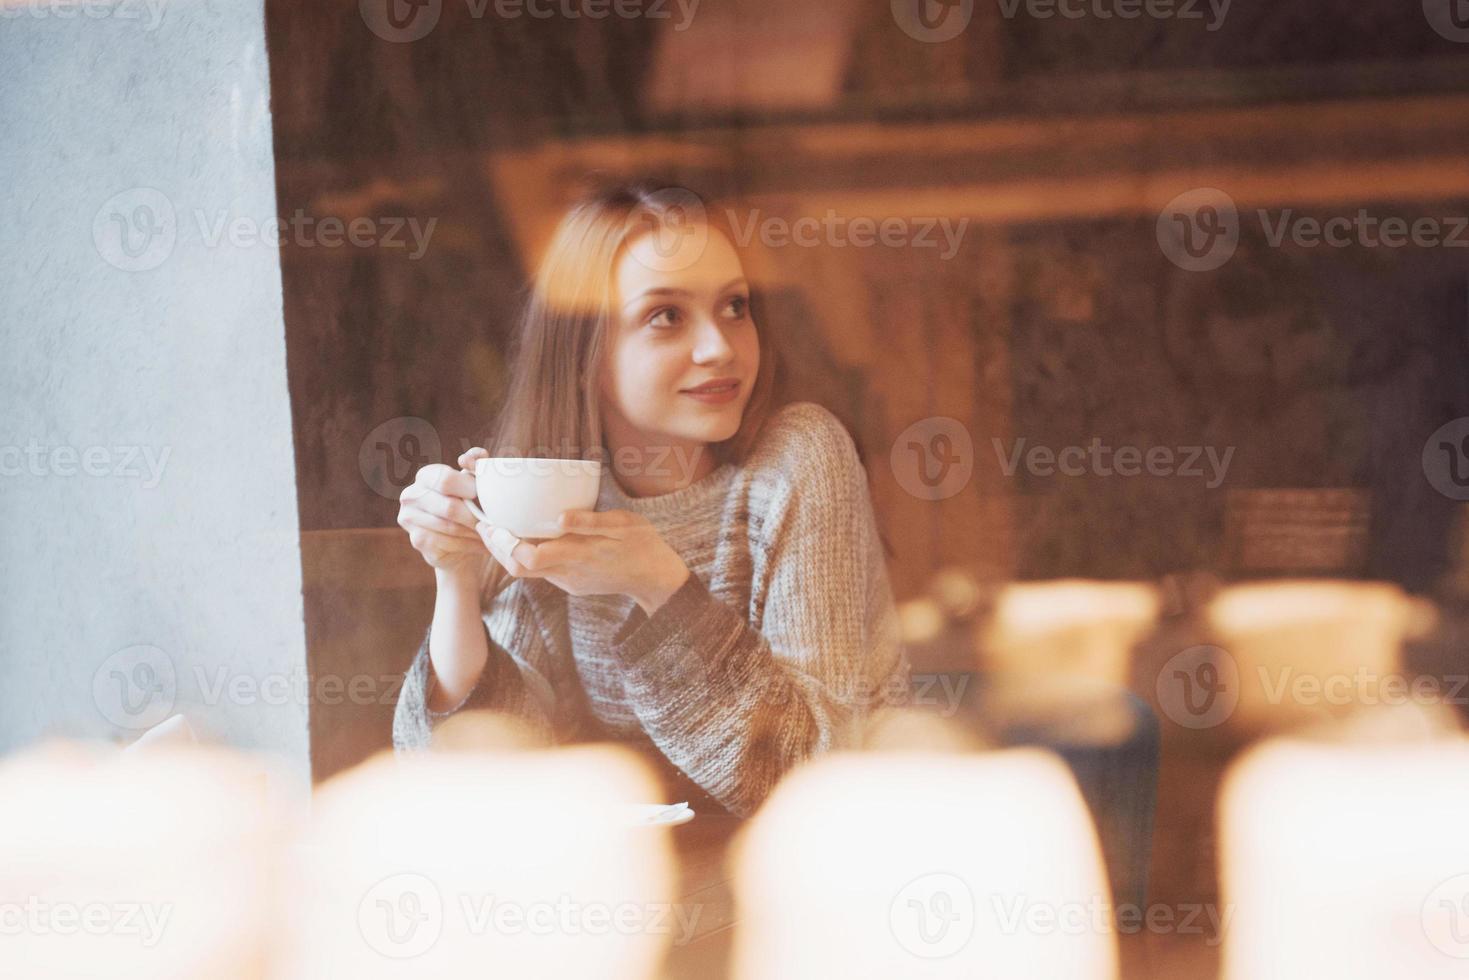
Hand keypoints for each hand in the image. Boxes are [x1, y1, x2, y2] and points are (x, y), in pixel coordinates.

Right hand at [398, 448, 490, 578]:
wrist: (459, 539)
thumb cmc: (468, 504)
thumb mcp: (475, 483)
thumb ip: (477, 465)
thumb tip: (475, 455)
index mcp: (425, 475)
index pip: (446, 480)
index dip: (471, 489)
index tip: (485, 498)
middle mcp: (411, 495)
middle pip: (449, 508)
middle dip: (475, 516)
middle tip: (493, 522)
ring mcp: (409, 519)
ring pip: (451, 528)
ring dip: (475, 533)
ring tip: (490, 533)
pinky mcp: (417, 541)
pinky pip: (448, 544)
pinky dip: (469, 545)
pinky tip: (480, 544)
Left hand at [477, 509, 689, 613]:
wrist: (657, 577)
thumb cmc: (643, 544)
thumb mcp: (622, 525)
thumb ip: (590, 522)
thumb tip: (560, 517)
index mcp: (577, 557)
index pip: (524, 558)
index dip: (502, 542)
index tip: (489, 522)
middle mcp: (567, 574)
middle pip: (517, 568)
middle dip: (496, 548)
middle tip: (485, 523)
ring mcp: (568, 581)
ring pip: (527, 571)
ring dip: (509, 552)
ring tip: (498, 527)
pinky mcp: (572, 582)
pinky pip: (541, 570)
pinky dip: (527, 555)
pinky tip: (525, 536)